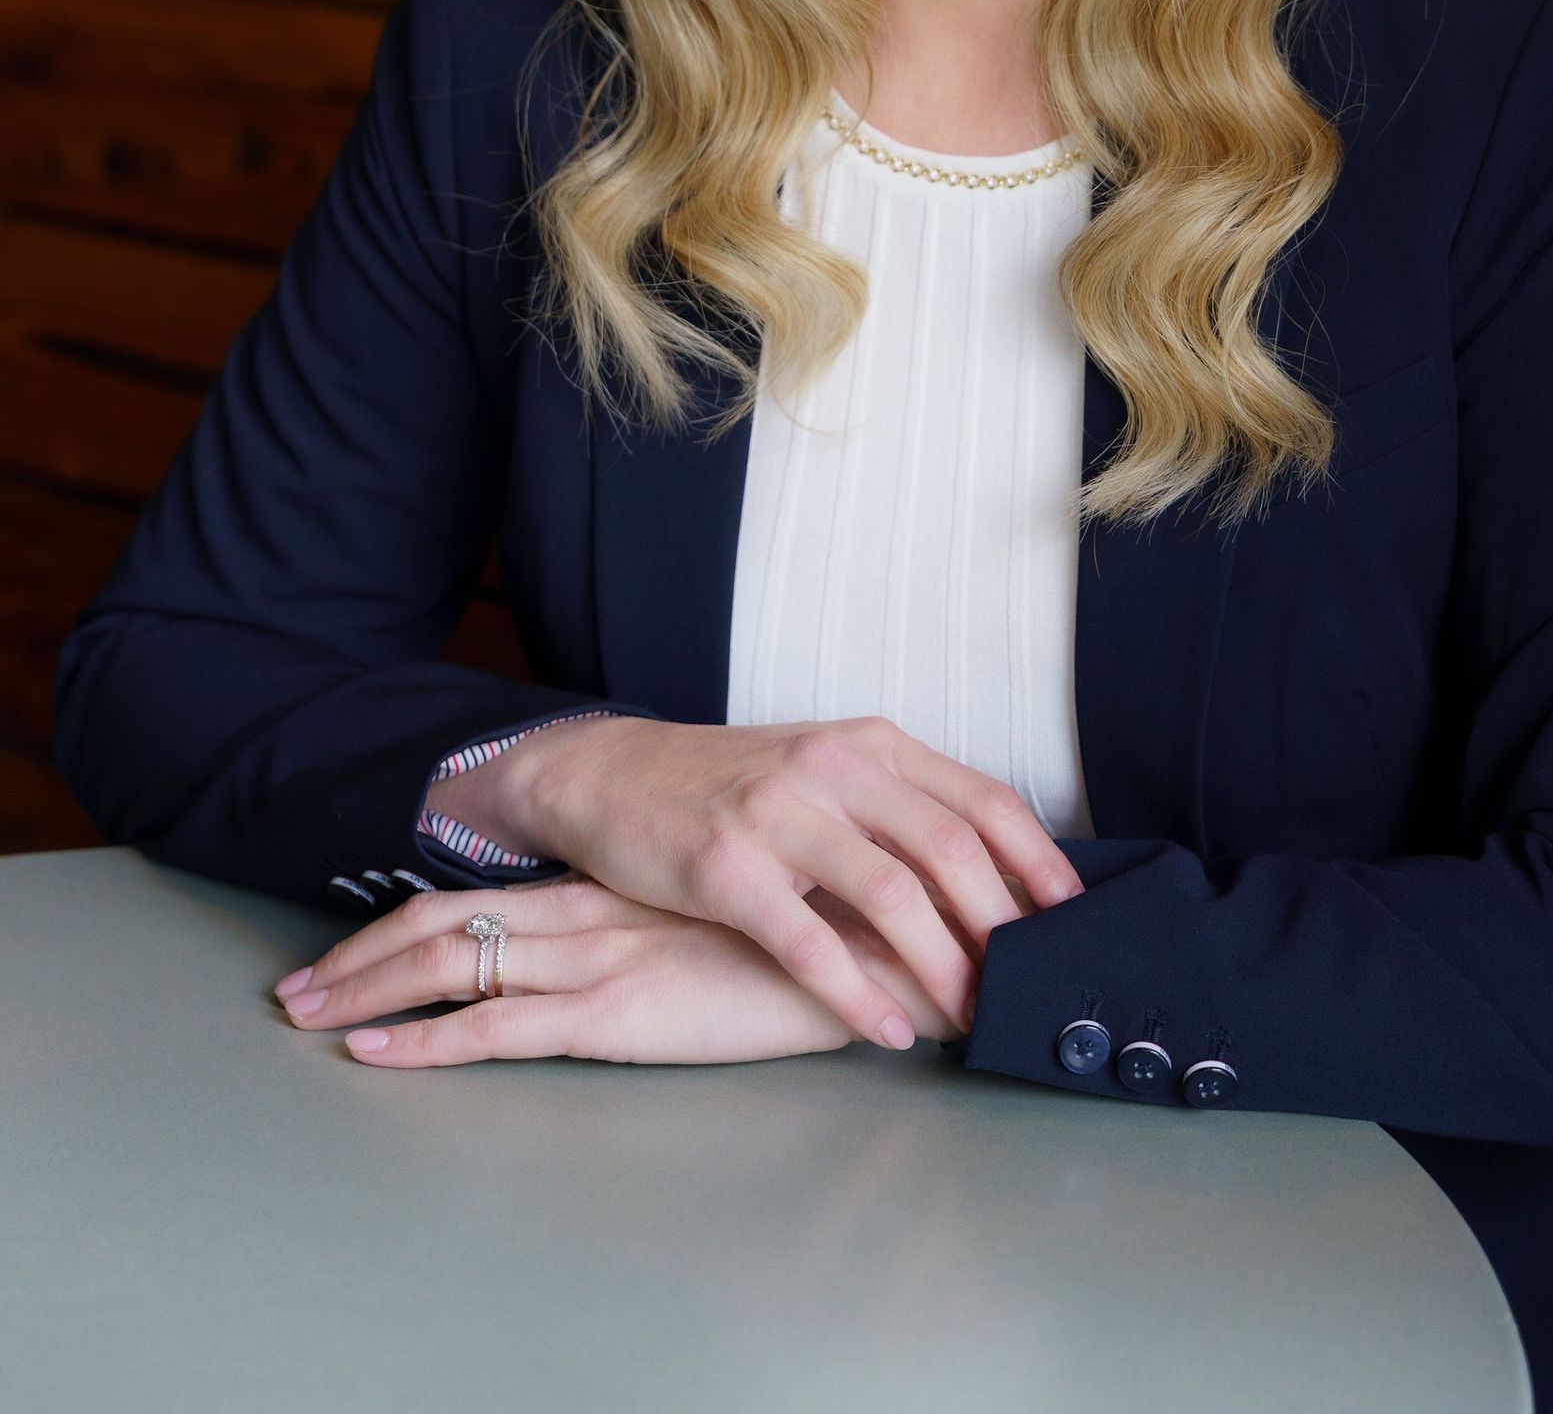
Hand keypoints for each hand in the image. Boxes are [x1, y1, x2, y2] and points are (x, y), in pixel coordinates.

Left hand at [273, 876, 963, 1068]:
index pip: (481, 897)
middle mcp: (586, 914)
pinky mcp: (613, 1013)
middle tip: (291, 990)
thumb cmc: (807, 939)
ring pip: (451, 966)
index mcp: (609, 893)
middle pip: (443, 924)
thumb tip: (635, 949)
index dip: (406, 920)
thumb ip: (669, 931)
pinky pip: (495, 1028)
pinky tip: (378, 1055)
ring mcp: (594, 961)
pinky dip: (425, 1044)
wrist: (865, 946)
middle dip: (358, 958)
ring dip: (368, 994)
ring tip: (305, 1018)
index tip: (349, 948)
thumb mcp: (718, 925)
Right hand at [491, 711, 1082, 1049]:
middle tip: (1024, 986)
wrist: (612, 775)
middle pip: (949, 847)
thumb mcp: (823, 775)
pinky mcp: (724, 866)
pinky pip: (807, 940)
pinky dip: (854, 992)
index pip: (981, 798)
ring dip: (941, 966)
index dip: (1037, 861)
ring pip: (889, 893)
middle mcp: (833, 766)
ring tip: (967, 1016)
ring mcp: (777, 812)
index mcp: (869, 744)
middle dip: (998, 926)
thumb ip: (895, 813)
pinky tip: (883, 1031)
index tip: (1073, 919)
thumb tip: (990, 887)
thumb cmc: (732, 788)